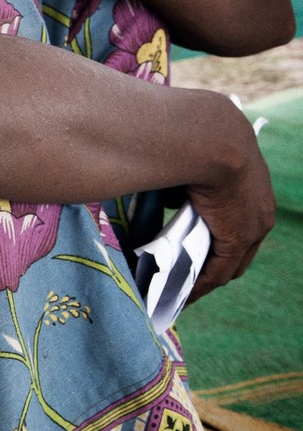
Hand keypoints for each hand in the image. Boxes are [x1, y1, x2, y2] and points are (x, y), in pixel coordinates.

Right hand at [182, 102, 276, 300]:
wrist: (207, 136)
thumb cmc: (193, 139)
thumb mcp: (192, 162)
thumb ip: (185, 184)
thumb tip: (169, 200)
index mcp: (252, 187)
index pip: (237, 223)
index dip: (216, 239)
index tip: (194, 250)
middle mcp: (260, 209)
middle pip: (238, 250)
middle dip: (213, 264)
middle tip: (187, 277)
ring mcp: (253, 225)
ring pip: (230, 262)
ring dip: (206, 277)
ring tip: (182, 288)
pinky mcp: (238, 238)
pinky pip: (218, 270)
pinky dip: (201, 285)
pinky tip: (183, 293)